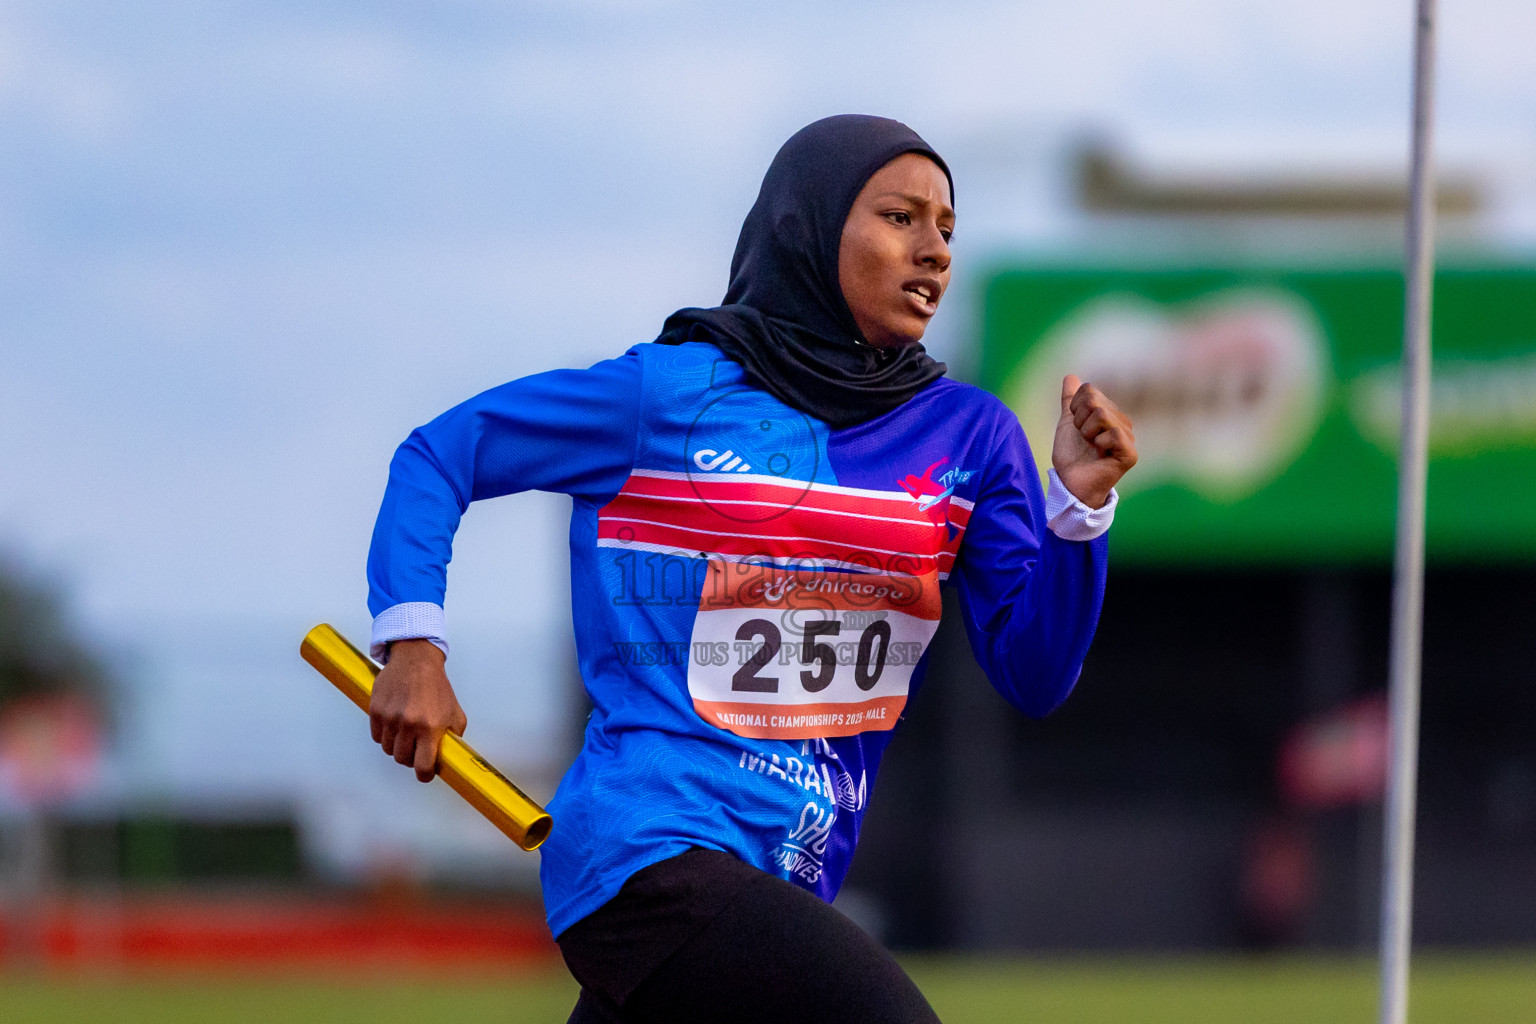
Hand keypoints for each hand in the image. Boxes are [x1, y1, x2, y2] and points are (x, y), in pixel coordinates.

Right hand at [369, 639, 467, 782]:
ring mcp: (390, 718)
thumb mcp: (454, 712)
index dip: (424, 774)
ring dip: (397, 746)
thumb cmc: (436, 686)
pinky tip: (395, 724)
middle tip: (416, 748)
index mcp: (430, 727)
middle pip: (403, 760)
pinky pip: (377, 737)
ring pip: (388, 749)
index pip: (423, 766)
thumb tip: (450, 757)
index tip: (425, 773)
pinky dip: (385, 735)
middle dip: (411, 758)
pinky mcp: (376, 711)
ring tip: (406, 732)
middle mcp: (409, 724)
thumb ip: (453, 737)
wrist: (416, 661)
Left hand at [1052, 374, 1137, 508]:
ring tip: (1090, 445)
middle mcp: (1122, 422)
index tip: (1076, 427)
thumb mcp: (1068, 423)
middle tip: (1083, 438)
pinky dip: (1099, 442)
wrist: (1070, 482)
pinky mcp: (1130, 454)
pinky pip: (1113, 432)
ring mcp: (1128, 438)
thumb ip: (1070, 400)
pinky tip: (1099, 452)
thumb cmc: (1071, 455)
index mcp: (1110, 413)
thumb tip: (1070, 376)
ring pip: (1103, 414)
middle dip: (1079, 420)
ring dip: (1087, 431)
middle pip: (1095, 400)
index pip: (1089, 390)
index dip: (1075, 408)